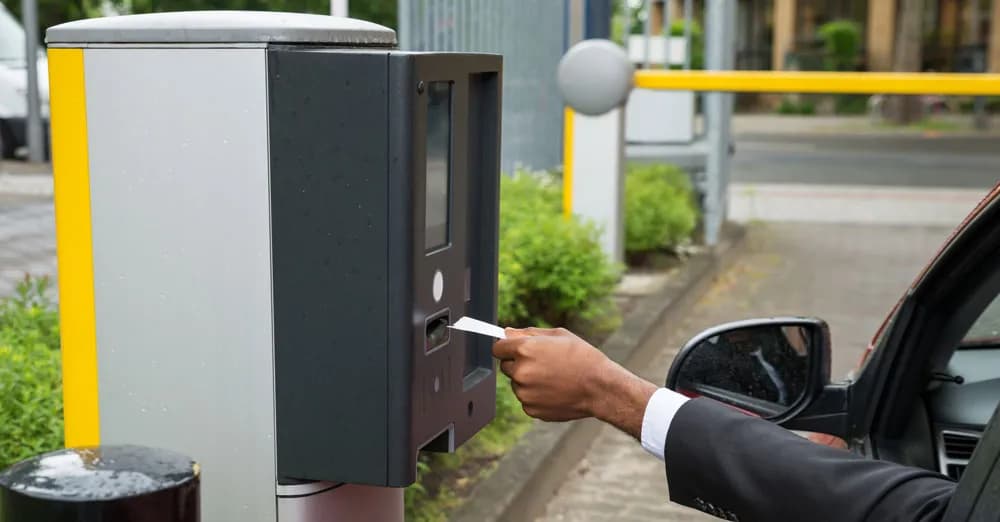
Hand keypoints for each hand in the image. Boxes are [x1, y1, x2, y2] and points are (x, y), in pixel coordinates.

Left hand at [493, 327, 656, 438]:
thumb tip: (506, 333)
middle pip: (506, 366)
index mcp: (524, 350)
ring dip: (528, 380)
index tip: (513, 349)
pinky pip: (526, 399)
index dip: (506, 347)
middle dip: (518, 363)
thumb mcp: (558, 335)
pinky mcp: (531, 409)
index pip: (497, 348)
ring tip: (553, 378)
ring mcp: (524, 393)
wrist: (600, 387)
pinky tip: (555, 390)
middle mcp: (520, 372)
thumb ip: (527, 333)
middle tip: (542, 363)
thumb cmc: (582, 357)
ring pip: (517, 384)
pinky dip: (536, 395)